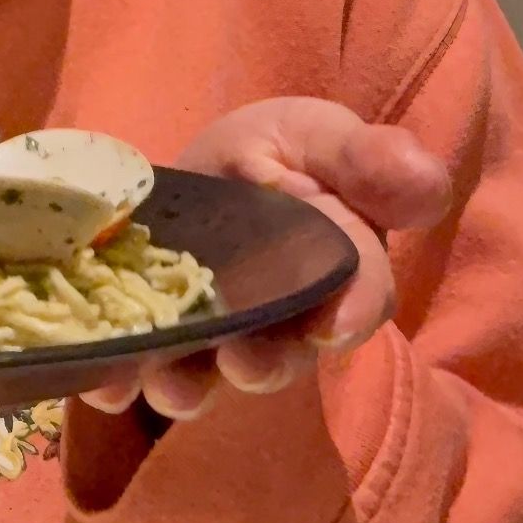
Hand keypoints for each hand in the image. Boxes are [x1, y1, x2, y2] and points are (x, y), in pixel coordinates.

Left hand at [81, 98, 452, 424]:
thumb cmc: (276, 151)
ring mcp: (216, 338)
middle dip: (263, 364)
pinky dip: (116, 381)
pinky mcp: (157, 342)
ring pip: (209, 377)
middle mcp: (283, 321)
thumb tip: (425, 179)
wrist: (201, 169)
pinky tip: (97, 378)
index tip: (335, 325)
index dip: (353, 311)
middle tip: (242, 361)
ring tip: (162, 379)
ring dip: (186, 386)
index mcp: (338, 267)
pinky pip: (138, 372)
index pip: (360, 296)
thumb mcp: (318, 136)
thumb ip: (367, 158)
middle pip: (282, 357)